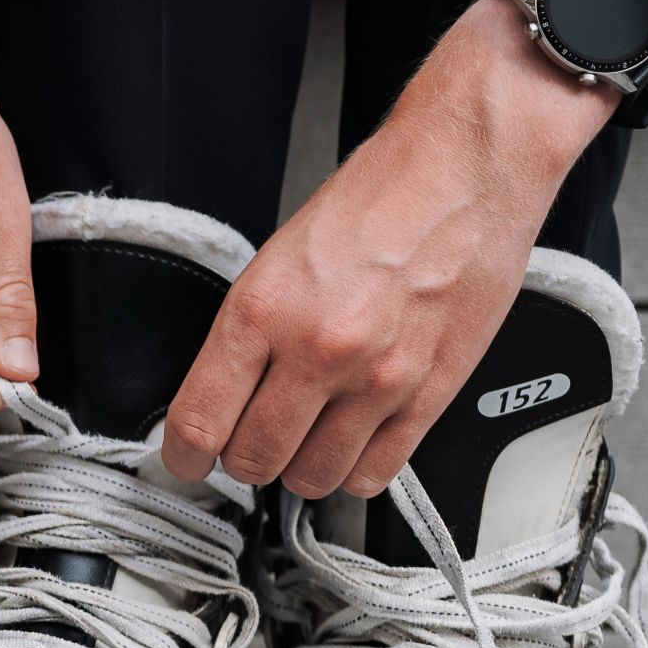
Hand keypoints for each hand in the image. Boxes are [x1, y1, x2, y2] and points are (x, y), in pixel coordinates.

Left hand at [165, 0, 598, 497]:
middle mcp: (319, 350)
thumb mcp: (276, 260)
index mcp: (263, 311)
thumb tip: (221, 397)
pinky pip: (376, 472)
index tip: (185, 459)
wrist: (464, 170)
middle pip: (253, 460)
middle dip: (240, 460)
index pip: (199, 421)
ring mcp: (379, 379)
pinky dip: (352, 471)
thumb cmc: (375, 201)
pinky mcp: (431, 393)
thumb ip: (248, 335)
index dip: (183, 454)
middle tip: (246, 441)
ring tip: (300, 440)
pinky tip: (347, 444)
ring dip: (297, 470)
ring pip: (312, 478)